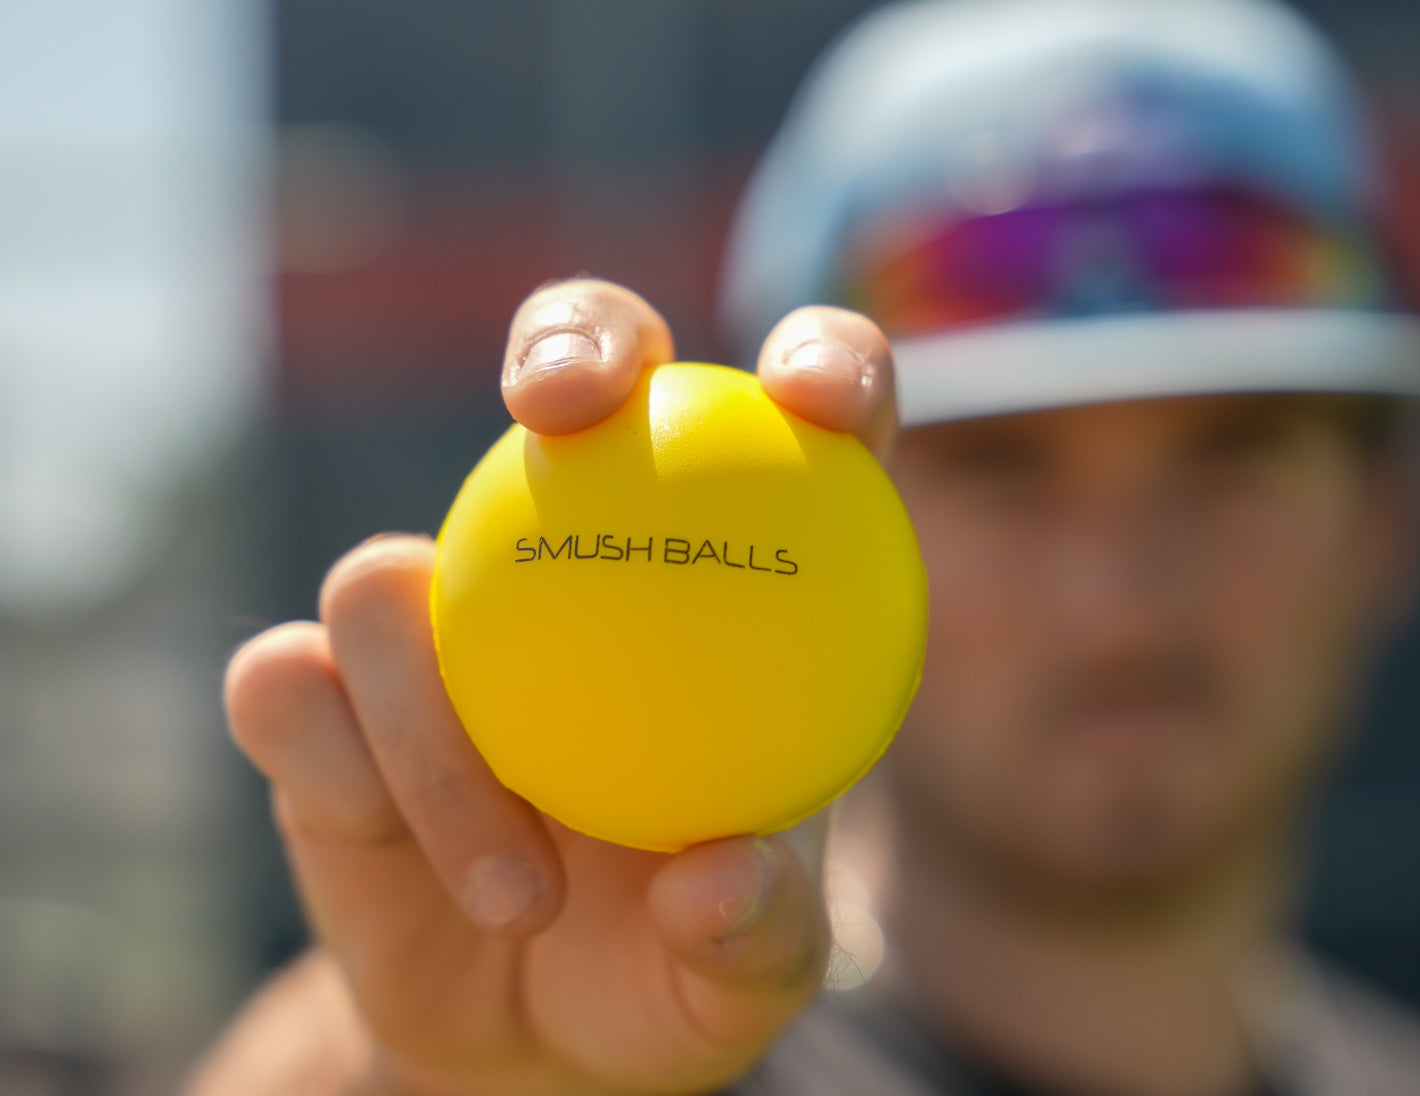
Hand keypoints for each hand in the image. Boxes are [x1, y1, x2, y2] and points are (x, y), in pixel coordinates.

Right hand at [198, 280, 896, 1094]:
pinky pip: (288, 682)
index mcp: (731, 572)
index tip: (820, 405)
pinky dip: (338, 761)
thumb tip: (718, 879)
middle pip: (577, 365)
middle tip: (561, 406)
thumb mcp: (748, 974)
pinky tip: (380, 838)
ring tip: (522, 895)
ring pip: (388, 578)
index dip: (824, 360)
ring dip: (440, 740)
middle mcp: (582, 547)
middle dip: (568, 334)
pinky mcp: (317, 692)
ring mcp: (439, 610)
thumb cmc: (672, 967)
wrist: (524, 1034)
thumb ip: (760, 928)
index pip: (799, 417)